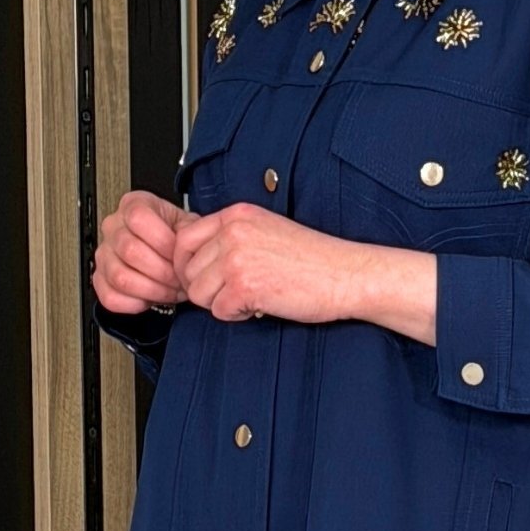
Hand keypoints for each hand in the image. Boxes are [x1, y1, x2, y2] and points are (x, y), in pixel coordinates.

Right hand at [92, 189, 194, 311]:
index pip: (139, 218)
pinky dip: (134, 304)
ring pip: (120, 277)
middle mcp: (113, 227)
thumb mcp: (188, 225)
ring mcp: (104, 254)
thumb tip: (190, 242)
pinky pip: (110, 298)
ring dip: (152, 290)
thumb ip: (189, 230)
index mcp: (133, 206)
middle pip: (130, 250)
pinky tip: (150, 298)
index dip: (163, 241)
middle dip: (162, 271)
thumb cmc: (175, 237)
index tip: (179, 255)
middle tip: (179, 279)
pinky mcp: (100, 279)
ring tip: (169, 290)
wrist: (167, 252)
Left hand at [173, 203, 435, 341]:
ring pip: (198, 293)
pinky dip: (237, 315)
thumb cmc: (313, 258)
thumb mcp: (266, 230)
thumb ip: (231, 237)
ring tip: (250, 298)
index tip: (201, 277)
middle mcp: (233, 232)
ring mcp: (237, 258)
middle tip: (230, 293)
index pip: (183, 239)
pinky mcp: (244, 285)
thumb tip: (196, 260)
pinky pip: (218, 311)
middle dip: (205, 288)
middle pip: (187, 269)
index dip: (187, 264)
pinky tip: (260, 305)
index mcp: (236, 214)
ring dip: (220, 303)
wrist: (346, 274)